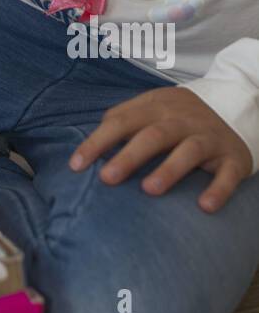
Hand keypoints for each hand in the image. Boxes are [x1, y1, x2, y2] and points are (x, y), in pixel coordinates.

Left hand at [68, 86, 252, 211]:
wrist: (236, 105)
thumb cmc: (181, 116)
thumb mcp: (153, 108)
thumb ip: (123, 120)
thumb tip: (91, 143)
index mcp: (157, 107)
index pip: (121, 121)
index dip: (97, 142)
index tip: (76, 165)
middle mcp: (182, 120)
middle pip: (153, 134)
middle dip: (129, 156)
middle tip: (107, 179)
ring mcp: (209, 138)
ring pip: (190, 150)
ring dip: (170, 169)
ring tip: (149, 190)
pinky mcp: (233, 158)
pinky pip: (228, 173)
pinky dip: (218, 189)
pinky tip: (205, 207)